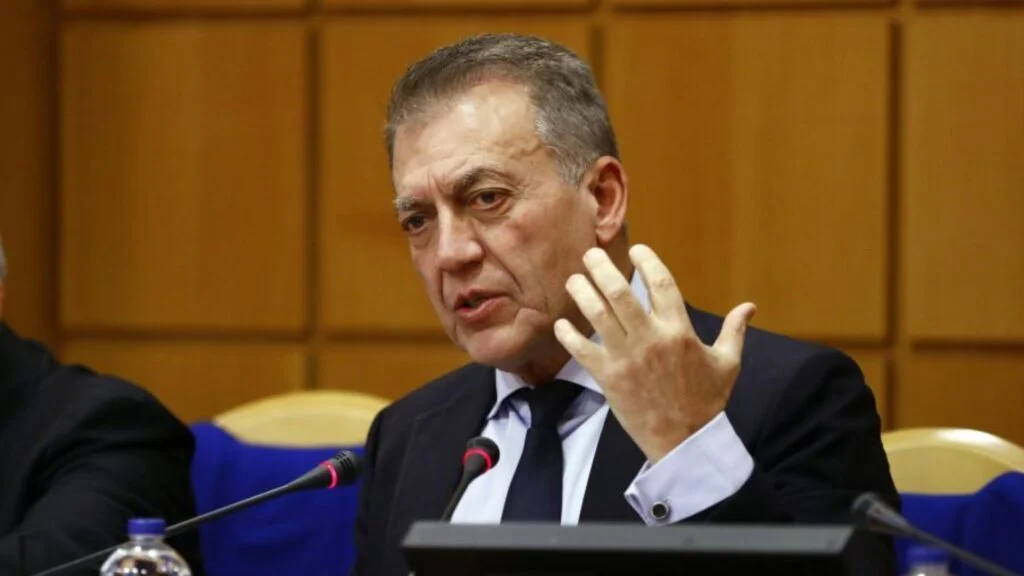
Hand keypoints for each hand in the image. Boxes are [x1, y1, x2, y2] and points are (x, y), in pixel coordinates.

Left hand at [553, 244, 756, 462]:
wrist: (684, 441)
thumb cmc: (706, 401)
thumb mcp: (727, 363)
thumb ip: (734, 331)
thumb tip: (750, 307)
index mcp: (679, 331)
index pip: (661, 283)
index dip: (647, 262)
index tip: (637, 250)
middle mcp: (651, 339)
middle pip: (621, 293)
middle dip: (602, 268)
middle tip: (590, 255)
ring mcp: (627, 358)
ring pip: (598, 315)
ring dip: (582, 293)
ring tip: (574, 280)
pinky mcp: (608, 378)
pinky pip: (582, 350)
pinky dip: (569, 335)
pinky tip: (561, 324)